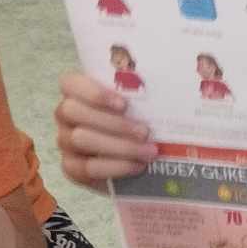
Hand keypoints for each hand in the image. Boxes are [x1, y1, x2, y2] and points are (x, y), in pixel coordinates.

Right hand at [55, 71, 156, 187]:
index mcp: (79, 93)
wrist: (139, 164)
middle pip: (74, 112)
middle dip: (114, 123)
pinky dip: (114, 167)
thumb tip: (181, 80)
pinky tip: (137, 166)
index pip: (70, 83)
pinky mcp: (71, 167)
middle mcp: (66, 115)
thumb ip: (147, 93)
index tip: (124, 104)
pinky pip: (85, 167)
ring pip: (80, 139)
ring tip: (149, 151)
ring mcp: (65, 141)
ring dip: (118, 146)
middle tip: (145, 132)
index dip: (93, 92)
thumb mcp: (144, 106)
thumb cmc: (141, 123)